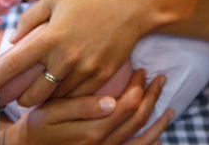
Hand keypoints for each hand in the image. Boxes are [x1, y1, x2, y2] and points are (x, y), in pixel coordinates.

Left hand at [0, 0, 146, 105]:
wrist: (133, 7)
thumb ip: (30, 18)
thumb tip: (14, 40)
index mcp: (50, 37)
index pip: (13, 65)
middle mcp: (65, 57)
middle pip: (32, 94)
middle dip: (20, 99)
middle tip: (17, 95)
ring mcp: (85, 70)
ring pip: (54, 97)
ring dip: (44, 98)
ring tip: (42, 90)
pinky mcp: (101, 77)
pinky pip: (76, 96)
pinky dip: (66, 95)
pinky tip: (63, 87)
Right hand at [0, 70, 172, 144]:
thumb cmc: (39, 125)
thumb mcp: (53, 111)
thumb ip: (82, 107)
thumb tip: (111, 101)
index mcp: (92, 130)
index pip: (127, 106)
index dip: (138, 86)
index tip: (141, 70)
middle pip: (137, 119)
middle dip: (151, 97)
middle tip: (159, 78)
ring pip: (141, 139)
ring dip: (158, 124)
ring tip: (170, 110)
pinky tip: (160, 140)